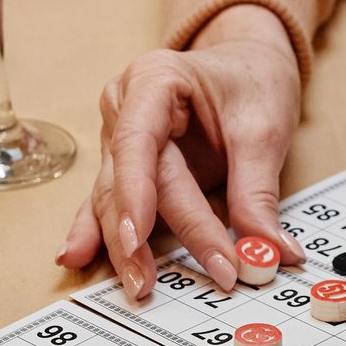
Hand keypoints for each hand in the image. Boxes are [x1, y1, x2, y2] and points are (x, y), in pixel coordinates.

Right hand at [57, 5, 305, 300]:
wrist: (251, 61)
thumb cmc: (252, 80)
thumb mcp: (264, 128)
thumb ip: (258, 193)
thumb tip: (268, 252)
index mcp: (154, 80)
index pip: (137, 142)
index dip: (135, 194)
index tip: (139, 237)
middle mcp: (125, 107)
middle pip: (127, 179)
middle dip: (139, 237)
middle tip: (150, 282)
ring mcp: (120, 137)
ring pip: (113, 198)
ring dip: (122, 246)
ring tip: (135, 284)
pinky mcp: (128, 167)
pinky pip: (110, 203)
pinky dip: (98, 233)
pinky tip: (76, 257)